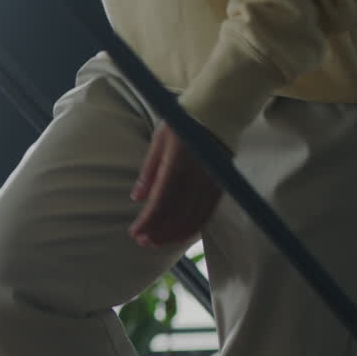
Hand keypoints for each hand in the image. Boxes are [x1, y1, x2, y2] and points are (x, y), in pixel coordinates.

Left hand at [129, 123, 225, 247]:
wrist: (218, 113)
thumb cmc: (183, 124)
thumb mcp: (159, 140)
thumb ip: (149, 171)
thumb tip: (136, 199)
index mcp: (178, 162)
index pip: (161, 200)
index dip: (148, 221)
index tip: (135, 233)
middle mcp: (198, 175)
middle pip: (177, 213)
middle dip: (158, 231)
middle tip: (143, 242)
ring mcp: (212, 182)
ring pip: (193, 217)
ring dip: (174, 234)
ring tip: (157, 243)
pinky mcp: (221, 185)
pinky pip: (208, 213)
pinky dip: (193, 228)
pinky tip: (179, 236)